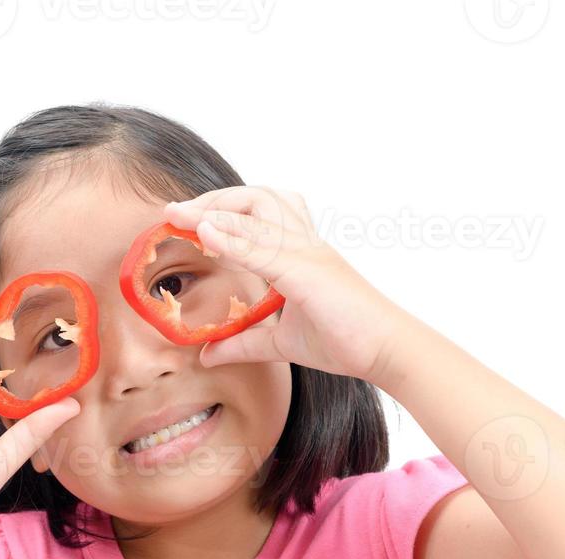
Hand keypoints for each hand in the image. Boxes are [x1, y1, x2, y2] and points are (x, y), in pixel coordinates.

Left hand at [163, 187, 405, 382]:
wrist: (387, 350)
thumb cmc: (346, 340)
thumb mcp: (281, 343)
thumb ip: (244, 343)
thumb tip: (208, 355)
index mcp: (301, 253)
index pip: (258, 213)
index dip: (220, 210)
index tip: (185, 219)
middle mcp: (305, 242)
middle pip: (256, 196)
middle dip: (213, 199)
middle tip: (177, 213)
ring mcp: (307, 252)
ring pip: (258, 209)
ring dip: (216, 209)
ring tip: (183, 216)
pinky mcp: (307, 270)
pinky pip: (263, 246)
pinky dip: (231, 236)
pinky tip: (205, 233)